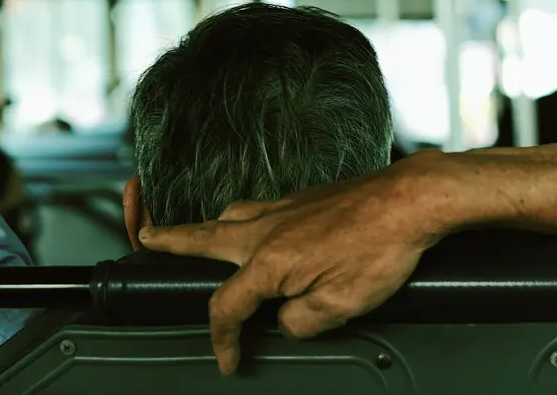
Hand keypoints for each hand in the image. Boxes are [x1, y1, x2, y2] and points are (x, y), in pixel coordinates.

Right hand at [139, 152, 450, 375]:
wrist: (412, 199)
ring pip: (228, 218)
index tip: (228, 359)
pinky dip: (242, 221)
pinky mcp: (303, 197)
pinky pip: (258, 209)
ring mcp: (283, 206)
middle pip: (200, 237)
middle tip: (145, 238)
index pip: (226, 307)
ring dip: (204, 230)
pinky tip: (255, 230)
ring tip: (191, 238)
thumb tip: (286, 321)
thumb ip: (301, 322)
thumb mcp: (341, 305)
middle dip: (167, 241)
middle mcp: (265, 228)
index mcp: (267, 260)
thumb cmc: (382, 247)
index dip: (221, 340)